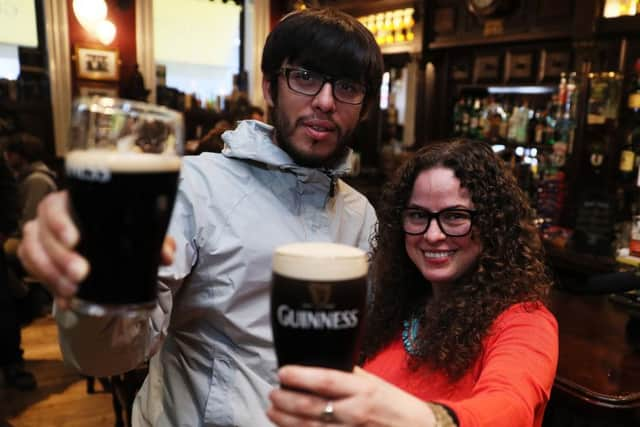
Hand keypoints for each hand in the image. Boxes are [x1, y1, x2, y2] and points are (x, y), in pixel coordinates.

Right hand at [17, 191, 176, 309]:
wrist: (106, 248)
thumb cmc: (119, 231)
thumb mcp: (137, 233)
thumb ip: (154, 241)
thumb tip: (166, 256)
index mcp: (73, 202)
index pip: (55, 205)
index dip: (59, 222)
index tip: (75, 240)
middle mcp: (50, 217)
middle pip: (43, 233)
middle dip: (60, 257)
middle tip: (81, 274)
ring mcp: (39, 236)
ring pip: (32, 252)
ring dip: (51, 273)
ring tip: (73, 290)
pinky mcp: (35, 256)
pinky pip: (32, 269)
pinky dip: (49, 285)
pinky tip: (66, 299)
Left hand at [267, 366, 435, 426]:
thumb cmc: (393, 403)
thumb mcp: (373, 382)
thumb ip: (348, 374)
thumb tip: (318, 362)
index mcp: (362, 390)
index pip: (326, 381)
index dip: (301, 377)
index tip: (282, 372)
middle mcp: (356, 412)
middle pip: (313, 408)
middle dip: (286, 401)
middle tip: (272, 394)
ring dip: (286, 421)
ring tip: (272, 412)